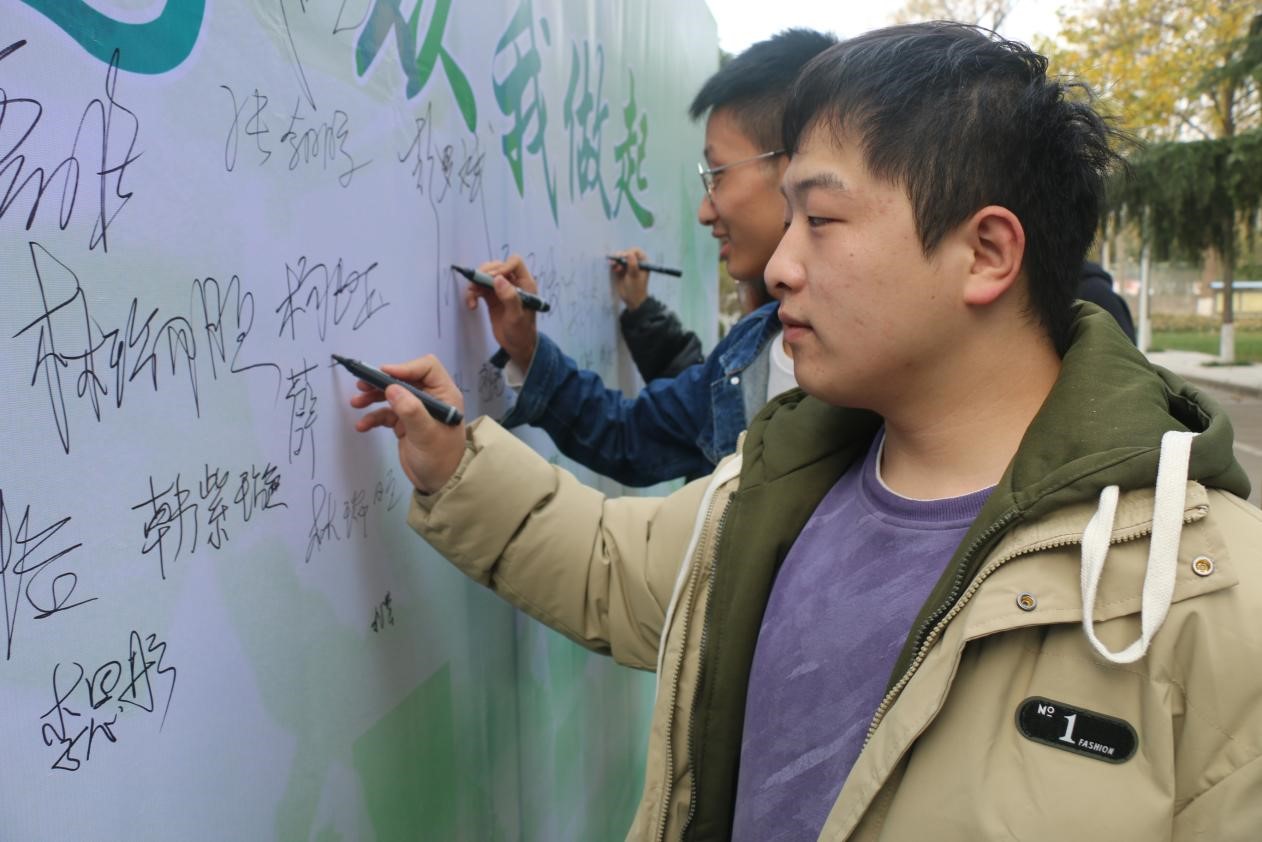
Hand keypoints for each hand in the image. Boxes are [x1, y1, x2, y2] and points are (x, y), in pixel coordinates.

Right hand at [349, 355, 466, 493]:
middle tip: (361, 384)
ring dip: (373, 397)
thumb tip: (392, 388)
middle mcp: (431, 398)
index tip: (384, 375)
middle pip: (404, 379)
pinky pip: (386, 413)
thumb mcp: (426, 435)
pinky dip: (374, 417)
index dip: (405, 368)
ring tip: (356, 402)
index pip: (426, 368)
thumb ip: (410, 411)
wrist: (440, 484)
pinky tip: (363, 426)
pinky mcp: (405, 423)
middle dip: (382, 381)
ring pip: (392, 395)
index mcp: (445, 394)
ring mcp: (417, 410)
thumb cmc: (440, 459)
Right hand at [467, 254, 537, 369]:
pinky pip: (479, 288)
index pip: (515, 262)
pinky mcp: (491, 297)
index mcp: (525, 284)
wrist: (517, 346)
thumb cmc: (522, 332)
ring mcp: (501, 289)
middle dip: (484, 274)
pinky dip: (473, 294)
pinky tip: (472, 305)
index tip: (493, 278)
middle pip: (497, 266)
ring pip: (485, 276)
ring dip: (475, 284)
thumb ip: (510, 297)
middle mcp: (513, 283)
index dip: (503, 266)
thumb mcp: (516, 317)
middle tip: (476, 285)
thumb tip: (498, 279)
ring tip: (472, 299)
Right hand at [610, 247, 649, 309]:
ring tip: (613, 265)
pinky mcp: (622, 269)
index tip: (622, 257)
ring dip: (616, 259)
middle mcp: (636, 262)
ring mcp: (629, 266)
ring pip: (621, 257)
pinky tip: (613, 267)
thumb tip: (629, 253)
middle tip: (615, 261)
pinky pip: (617, 263)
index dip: (628, 252)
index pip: (636, 251)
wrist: (632, 300)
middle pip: (627, 253)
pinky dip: (614, 263)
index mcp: (643, 263)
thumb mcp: (634, 277)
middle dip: (620, 255)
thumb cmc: (636, 289)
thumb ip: (632, 265)